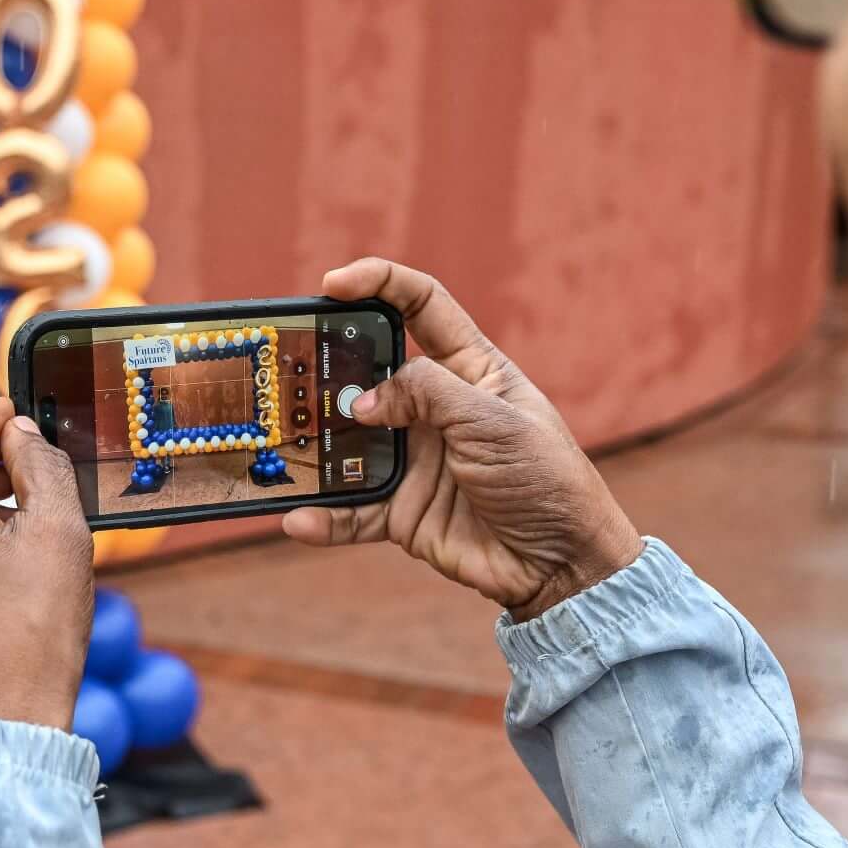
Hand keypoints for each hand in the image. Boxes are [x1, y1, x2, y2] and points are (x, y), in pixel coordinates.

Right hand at [282, 258, 642, 617]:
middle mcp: (436, 409)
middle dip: (330, 370)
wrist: (562, 563)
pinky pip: (352, 510)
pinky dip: (325, 516)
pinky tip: (299, 518)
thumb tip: (361, 402)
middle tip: (294, 375)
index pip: (421, 306)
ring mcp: (416, 459)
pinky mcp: (403, 509)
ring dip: (317, 446)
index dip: (379, 284)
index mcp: (470, 369)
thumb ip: (426, 394)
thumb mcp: (493, 420)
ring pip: (349, 443)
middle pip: (370, 373)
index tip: (334, 285)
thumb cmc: (547, 478)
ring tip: (286, 447)